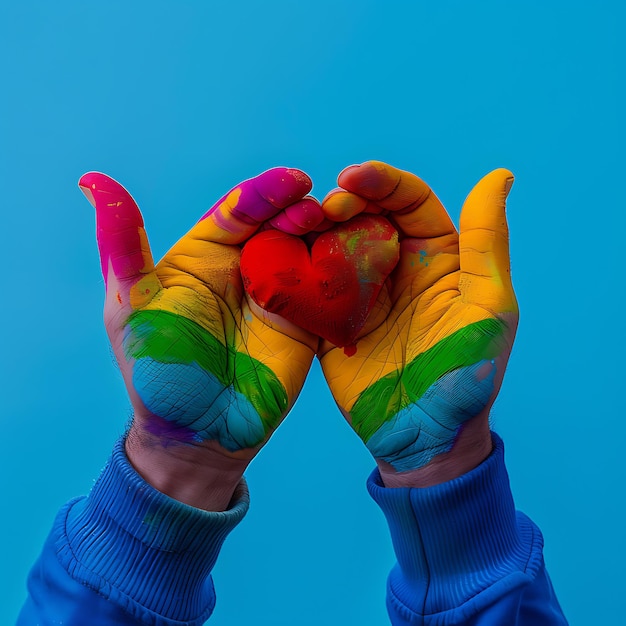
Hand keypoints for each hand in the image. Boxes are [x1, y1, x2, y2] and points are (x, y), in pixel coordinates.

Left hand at [79, 168, 321, 508]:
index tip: (293, 182)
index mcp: (205, 253)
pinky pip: (328, 287)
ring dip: (327, 235)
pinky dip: (345, 269)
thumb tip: (92, 180)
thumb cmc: (158, 373)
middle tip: (319, 209)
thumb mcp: (133, 307)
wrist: (198, 434)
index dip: (264, 193)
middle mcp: (244, 265)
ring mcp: (279, 291)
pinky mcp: (305, 320)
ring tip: (341, 230)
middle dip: (301, 210)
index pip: (237, 210)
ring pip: (309, 249)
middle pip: (279, 222)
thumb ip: (123, 247)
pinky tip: (362, 256)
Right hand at [319, 162, 517, 486]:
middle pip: (366, 214)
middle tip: (322, 210)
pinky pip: (310, 283)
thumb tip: (500, 174)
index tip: (351, 178)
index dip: (382, 182)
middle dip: (343, 202)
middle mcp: (397, 266)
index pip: (410, 202)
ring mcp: (361, 292)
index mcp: (438, 256)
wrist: (424, 438)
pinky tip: (278, 257)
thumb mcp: (487, 307)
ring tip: (297, 227)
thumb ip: (486, 242)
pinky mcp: (331, 318)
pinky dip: (294, 266)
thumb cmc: (466, 376)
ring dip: (314, 229)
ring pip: (334, 242)